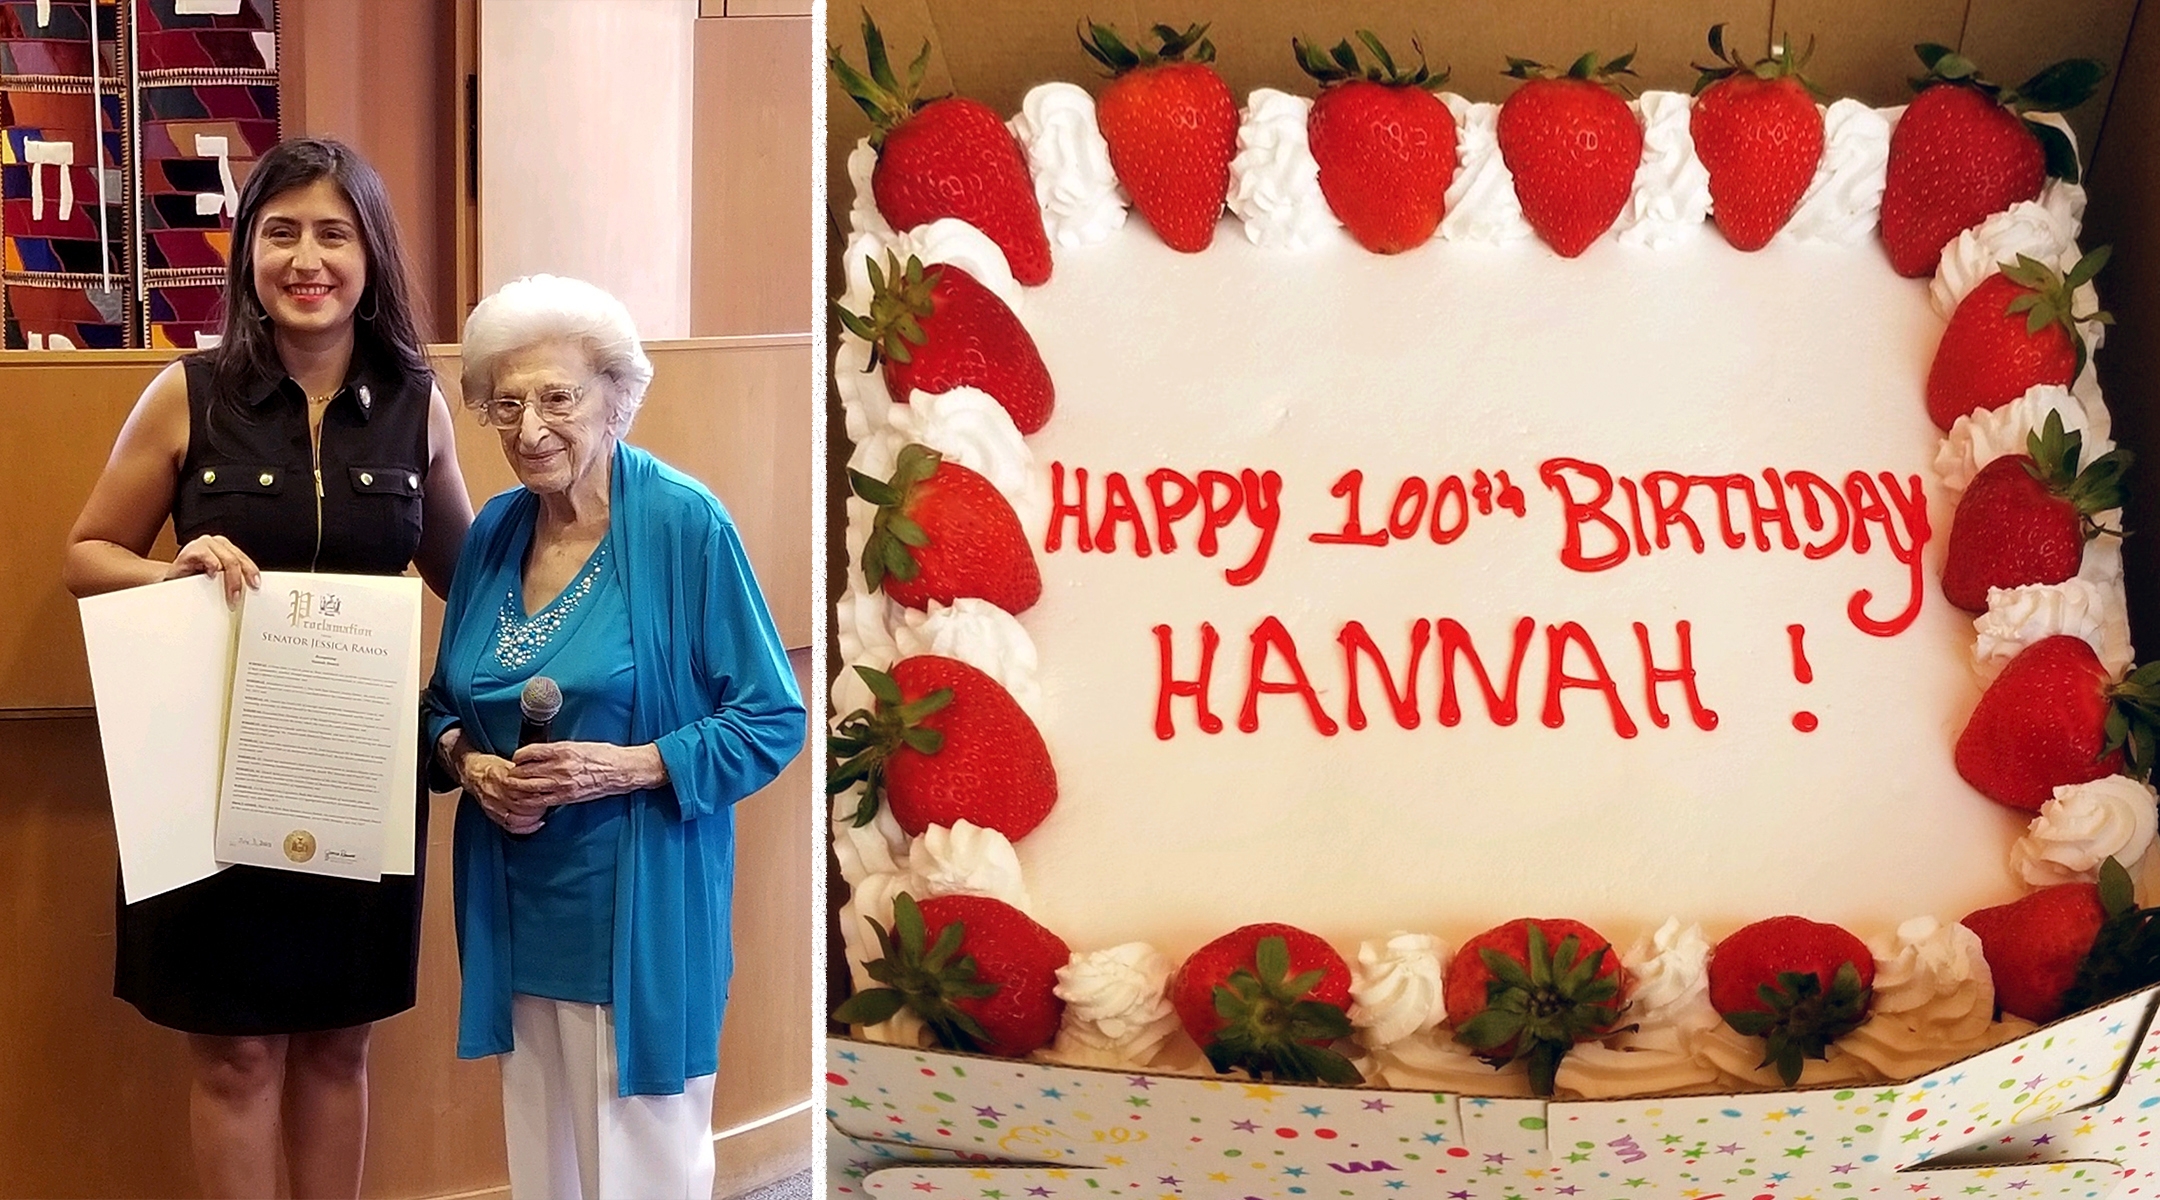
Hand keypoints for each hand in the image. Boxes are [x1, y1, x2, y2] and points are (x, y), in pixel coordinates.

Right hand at [166, 534, 260, 606]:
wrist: (171, 581)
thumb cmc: (195, 578)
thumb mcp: (218, 578)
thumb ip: (232, 578)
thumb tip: (250, 588)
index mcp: (227, 548)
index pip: (244, 559)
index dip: (252, 573)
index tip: (256, 586)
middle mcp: (217, 543)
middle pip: (236, 561)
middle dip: (239, 581)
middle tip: (237, 597)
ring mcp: (204, 544)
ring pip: (226, 560)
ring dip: (229, 581)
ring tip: (228, 595)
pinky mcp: (191, 549)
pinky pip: (206, 556)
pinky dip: (212, 567)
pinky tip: (211, 576)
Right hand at [458, 749, 551, 834]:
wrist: (472, 773)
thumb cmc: (492, 766)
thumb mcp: (509, 762)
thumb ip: (525, 769)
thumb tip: (543, 773)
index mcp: (501, 778)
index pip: (522, 789)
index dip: (537, 791)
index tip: (547, 791)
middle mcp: (496, 793)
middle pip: (521, 805)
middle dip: (537, 806)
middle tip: (547, 802)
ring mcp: (493, 807)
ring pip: (516, 818)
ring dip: (532, 818)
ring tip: (541, 812)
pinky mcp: (493, 815)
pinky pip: (509, 827)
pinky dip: (525, 828)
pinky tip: (535, 824)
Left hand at [508, 741, 666, 807]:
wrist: (621, 771)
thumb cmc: (604, 756)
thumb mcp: (578, 745)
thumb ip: (557, 750)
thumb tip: (540, 754)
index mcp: (562, 750)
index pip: (528, 752)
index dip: (518, 756)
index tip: (516, 759)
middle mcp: (560, 767)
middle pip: (524, 771)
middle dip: (514, 774)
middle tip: (510, 775)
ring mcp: (562, 784)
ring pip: (528, 788)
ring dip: (517, 788)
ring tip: (514, 788)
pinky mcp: (567, 797)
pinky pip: (540, 802)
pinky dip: (529, 802)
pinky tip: (525, 801)